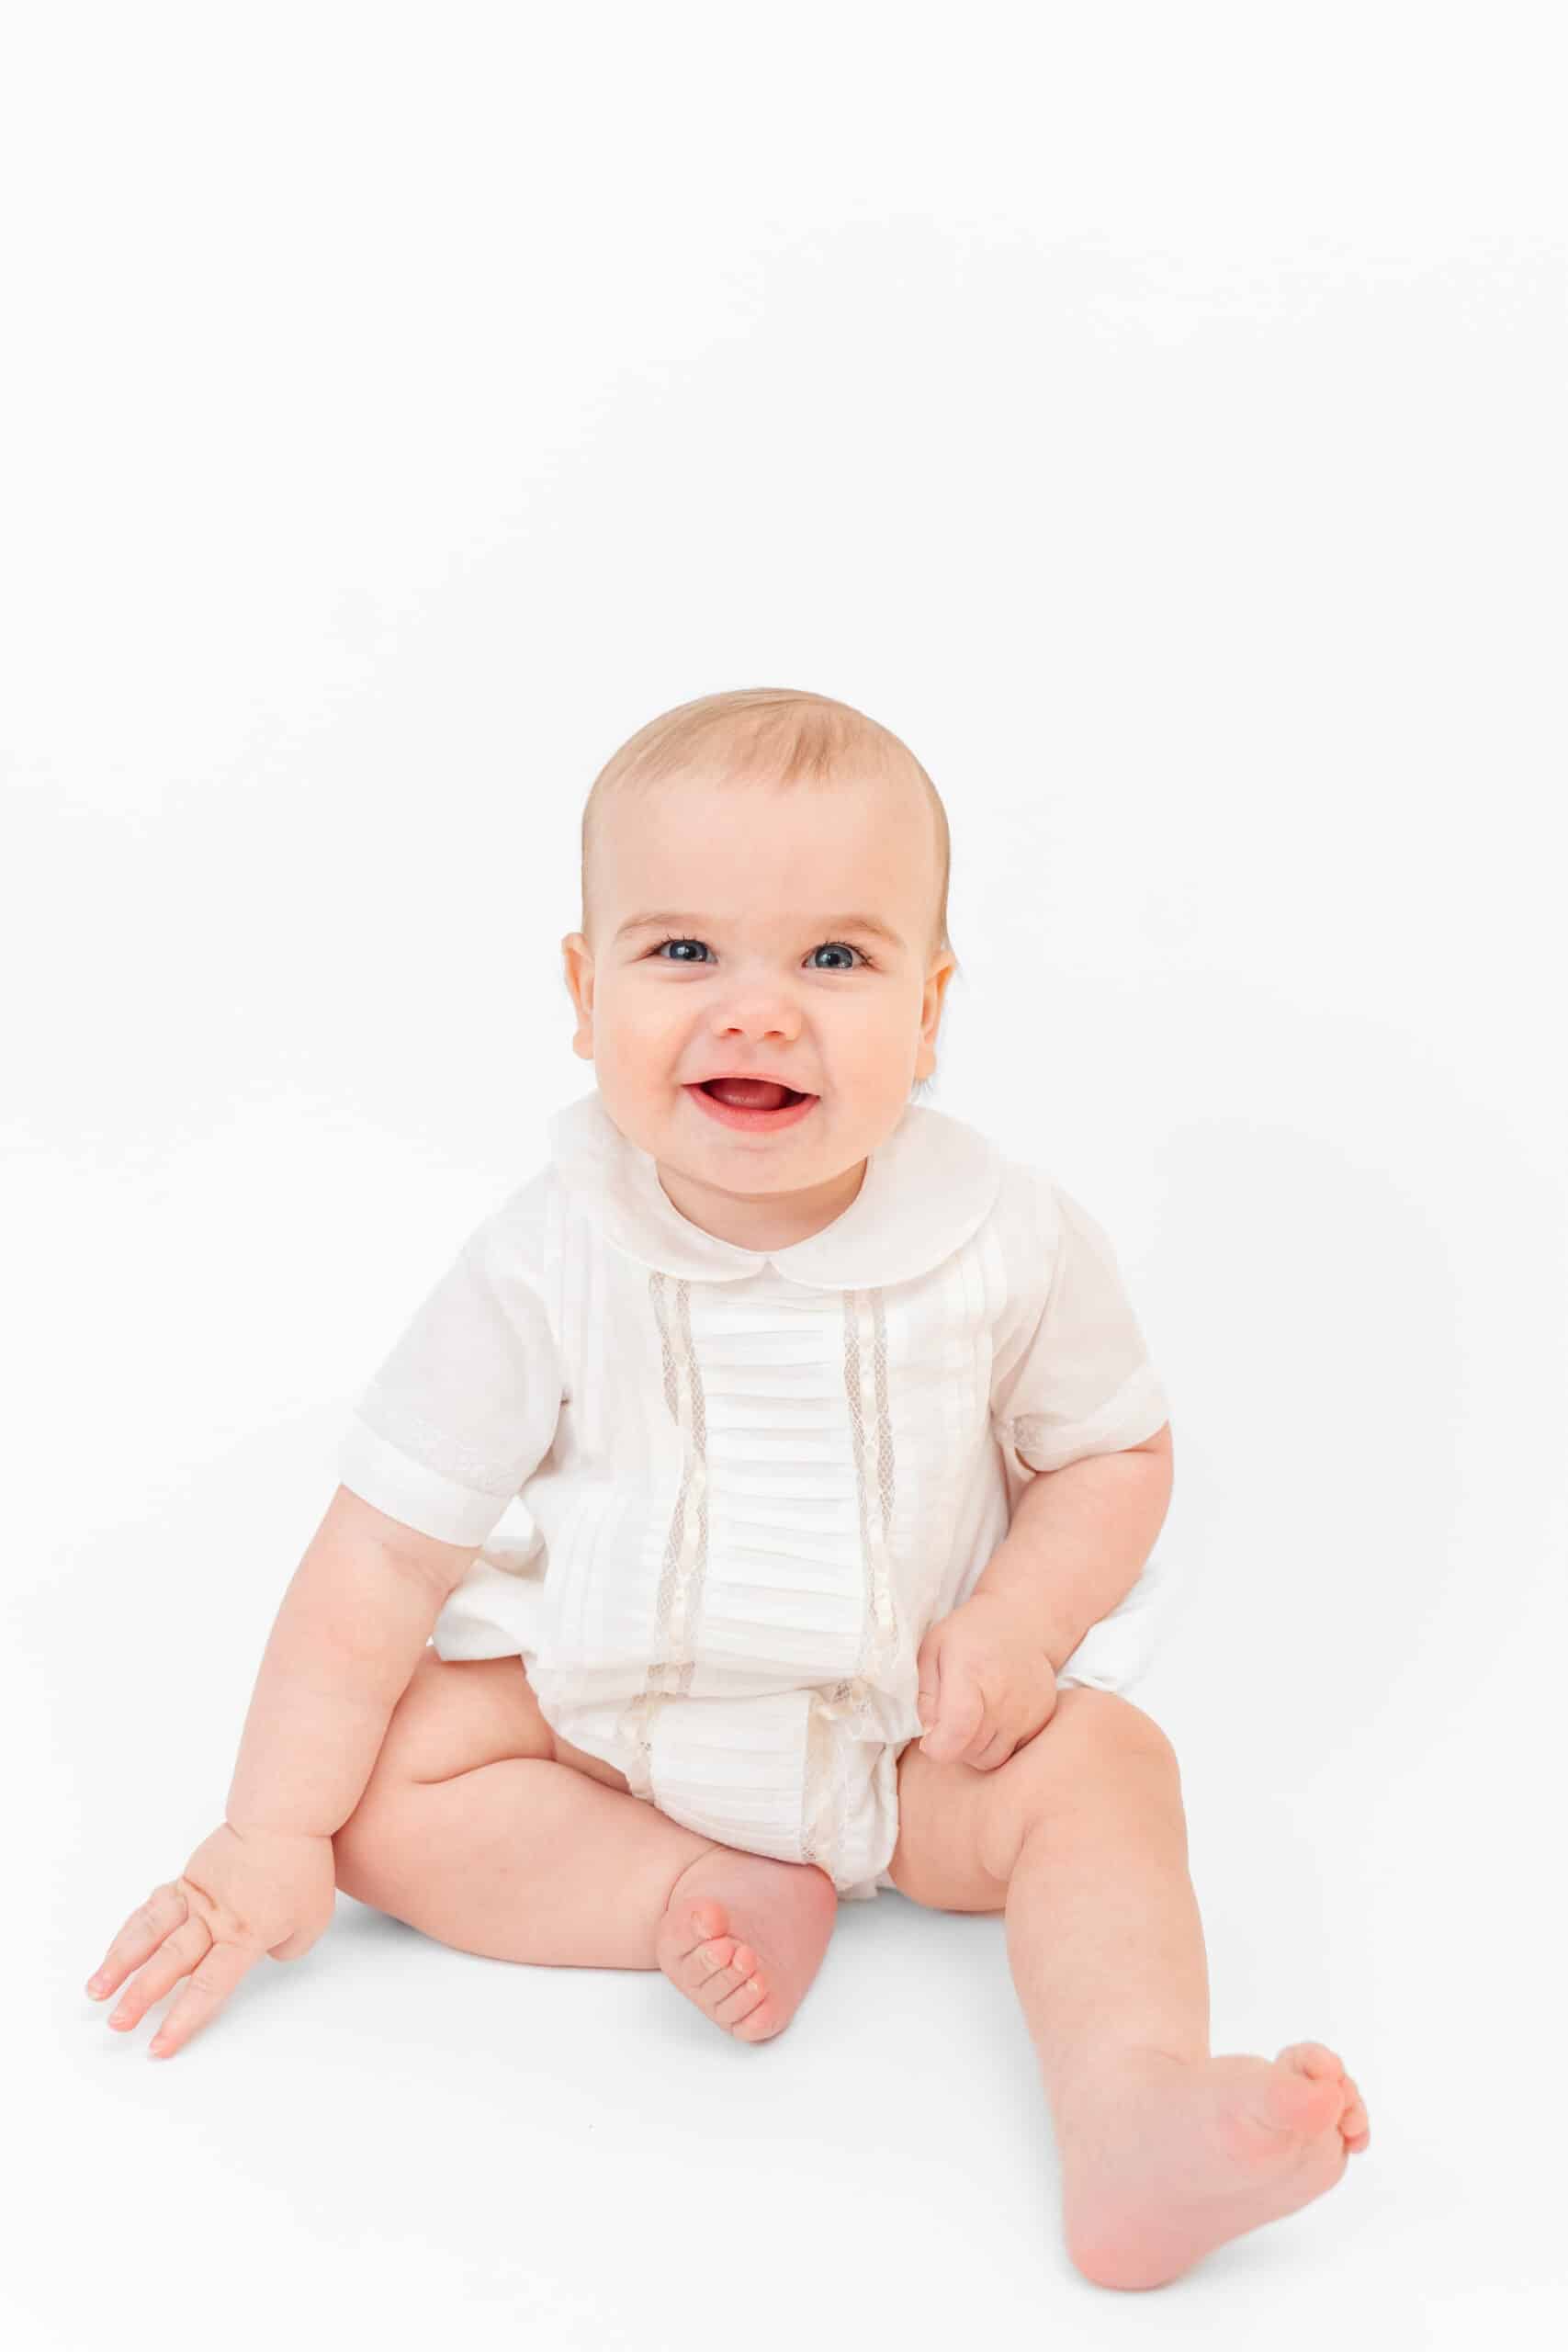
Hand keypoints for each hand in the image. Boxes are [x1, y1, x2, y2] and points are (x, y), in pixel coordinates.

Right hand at [84, 1821, 336, 2058]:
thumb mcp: (311, 1921)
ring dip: (119, 1963)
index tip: (159, 2045)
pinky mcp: (187, 1878)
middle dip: (141, 1997)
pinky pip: (153, 1908)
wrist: (284, 1815)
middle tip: (117, 2025)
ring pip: (149, 1933)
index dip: (184, 2018)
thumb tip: (255, 1954)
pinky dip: (132, 1929)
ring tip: (95, 1990)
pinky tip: (116, 1949)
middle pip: (170, 1963)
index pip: (209, 1985)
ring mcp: (195, 1896)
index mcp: (244, 1933)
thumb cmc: (303, 1867)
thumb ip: (283, 1949)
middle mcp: (213, 1918)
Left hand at [915, 1593, 1058, 1771]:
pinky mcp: (1044, 1716)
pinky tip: (993, 1719)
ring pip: (993, 1758)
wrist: (1022, 1622)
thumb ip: (925, 1695)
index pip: (959, 1727)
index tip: (930, 1741)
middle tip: (949, 1723)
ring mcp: (1029, 1707)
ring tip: (971, 1722)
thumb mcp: (932, 1651)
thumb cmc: (968, 1636)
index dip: (939, 1746)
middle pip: (972, 1751)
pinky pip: (1015, 1750)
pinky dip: (999, 1743)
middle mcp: (1004, 1693)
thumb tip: (931, 1733)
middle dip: (953, 1746)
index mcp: (971, 1671)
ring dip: (976, 1750)